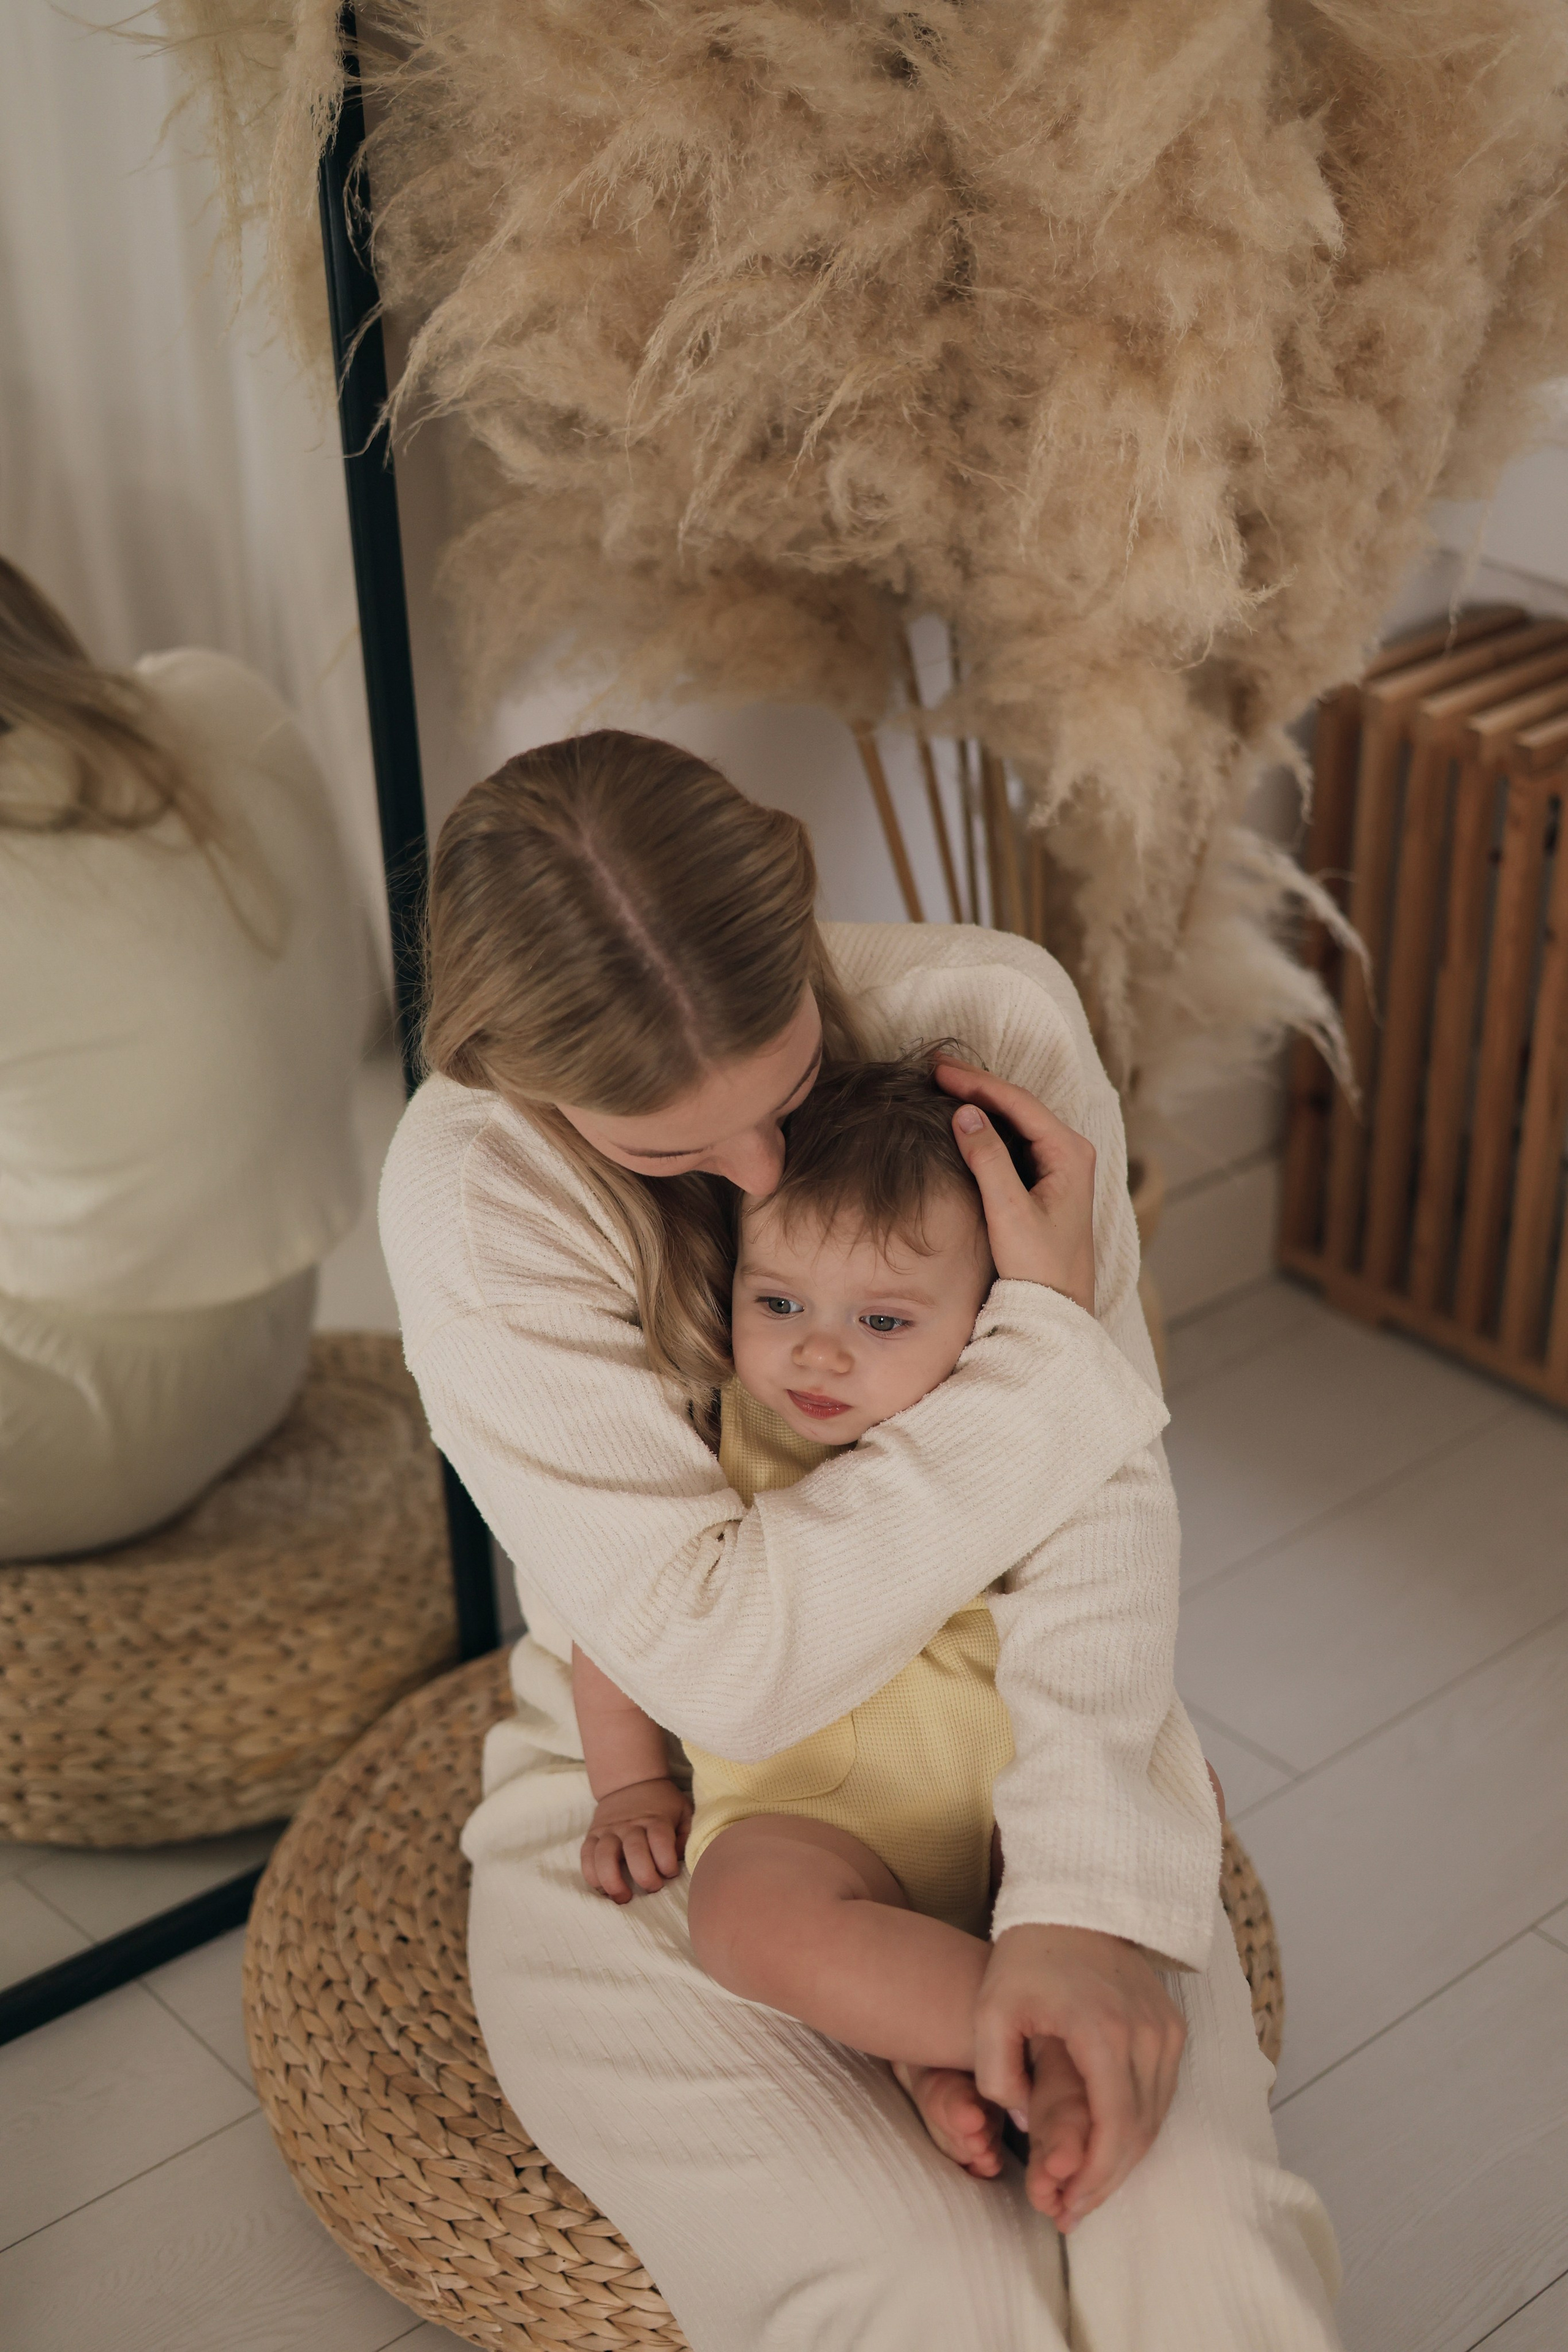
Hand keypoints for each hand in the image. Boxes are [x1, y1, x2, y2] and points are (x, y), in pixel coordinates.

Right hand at [580, 1778, 691, 1903]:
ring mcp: (609, 1829)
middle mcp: (630, 1824)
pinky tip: (603, 1889)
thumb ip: (687, 1835)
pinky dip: (591, 1876)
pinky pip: (586, 1856)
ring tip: (623, 1897)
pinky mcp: (592, 1834)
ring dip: (613, 1882)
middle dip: (645, 1877)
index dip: (668, 1863)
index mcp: (656, 1818)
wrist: (630, 1781)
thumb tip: (680, 1858)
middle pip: (634, 1852)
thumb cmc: (662, 1803)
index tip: (671, 1873)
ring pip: (604, 1856)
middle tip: (652, 1887)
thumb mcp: (683, 1811)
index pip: (661, 1842)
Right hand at [935, 1059, 1096, 1313]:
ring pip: (1017, 1120)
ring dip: (982, 1101)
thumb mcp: (1009, 1211)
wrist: (1056, 1307)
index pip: (1018, 1103)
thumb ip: (989, 1159)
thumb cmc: (1040, 1265)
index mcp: (1069, 1153)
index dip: (977, 1082)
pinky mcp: (1046, 1180)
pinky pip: (1016, 1139)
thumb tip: (965, 1113)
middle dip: (978, 1084)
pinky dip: (988, 1125)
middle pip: (1018, 1105)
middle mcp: (1069, 1152)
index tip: (939, 1070)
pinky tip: (965, 1119)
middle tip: (936, 1068)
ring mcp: (1059, 1165)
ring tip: (945, 1084)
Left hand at [974, 1923, 1184, 2229]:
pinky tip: (1105, 2148)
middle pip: (1139, 2135)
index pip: (1114, 2130)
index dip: (1092, 2179)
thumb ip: (996, 2071)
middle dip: (1106, 2182)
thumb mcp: (992, 2007)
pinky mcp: (1172, 2027)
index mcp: (1105, 2032)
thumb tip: (1020, 2122)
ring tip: (1083, 2190)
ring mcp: (1168, 2030)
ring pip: (1155, 2120)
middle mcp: (1149, 2035)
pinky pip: (1160, 2095)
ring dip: (1123, 2162)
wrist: (1074, 1898)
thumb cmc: (1027, 1952)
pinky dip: (1136, 2129)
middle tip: (1071, 2212)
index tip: (1065, 2208)